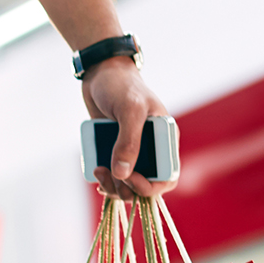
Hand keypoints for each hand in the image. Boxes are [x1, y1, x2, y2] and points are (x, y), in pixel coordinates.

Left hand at [82, 56, 173, 200]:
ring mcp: (132, 151)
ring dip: (112, 186)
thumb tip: (123, 174)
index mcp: (164, 140)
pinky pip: (112, 174)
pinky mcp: (115, 150)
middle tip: (107, 176)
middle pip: (144, 186)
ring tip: (98, 171)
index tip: (129, 179)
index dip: (150, 186)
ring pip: (126, 184)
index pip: (167, 177)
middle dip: (126, 189)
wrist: (100, 72)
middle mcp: (151, 149)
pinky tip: (96, 170)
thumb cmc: (121, 85)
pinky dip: (104, 179)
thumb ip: (129, 141)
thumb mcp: (130, 110)